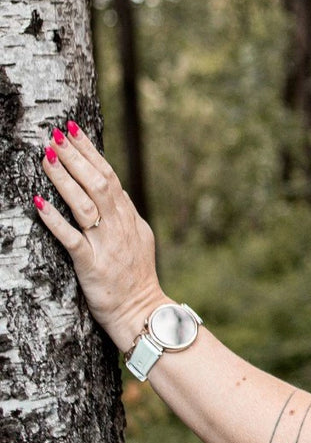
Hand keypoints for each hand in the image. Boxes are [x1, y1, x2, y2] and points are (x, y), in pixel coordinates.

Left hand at [34, 123, 166, 351]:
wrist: (140, 311)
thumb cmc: (135, 277)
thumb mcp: (137, 239)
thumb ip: (123, 215)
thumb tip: (111, 190)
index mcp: (128, 218)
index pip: (109, 176)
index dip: (90, 152)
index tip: (73, 131)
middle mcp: (119, 226)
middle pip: (97, 183)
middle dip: (75, 157)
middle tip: (55, 135)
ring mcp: (106, 244)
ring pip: (84, 204)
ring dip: (64, 178)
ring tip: (46, 156)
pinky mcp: (92, 265)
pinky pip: (71, 238)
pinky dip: (55, 219)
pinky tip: (39, 202)